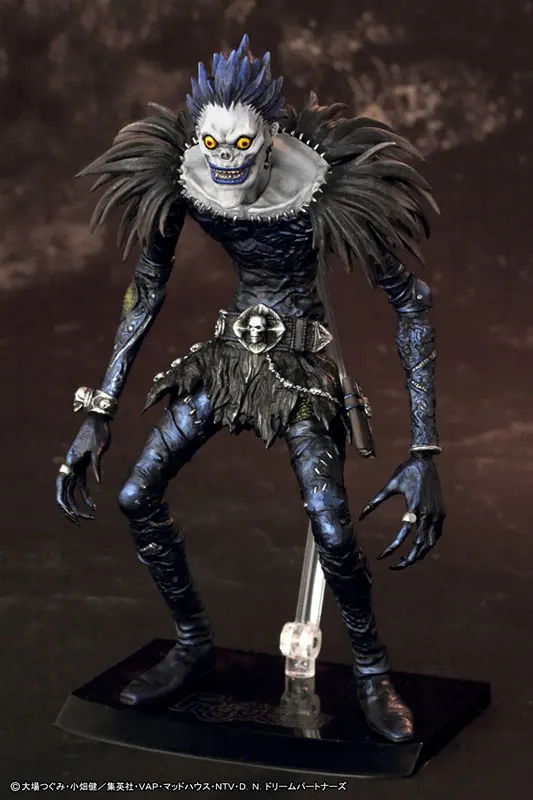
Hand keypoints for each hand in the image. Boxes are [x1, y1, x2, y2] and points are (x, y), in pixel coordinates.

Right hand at [56, 414, 110, 525]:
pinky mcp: (83, 466)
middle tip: (80, 522)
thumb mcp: (99, 448)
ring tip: (90, 517)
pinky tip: (94, 505)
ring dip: (79, 505)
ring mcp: (76, 467)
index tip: (70, 515)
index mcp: (71, 462)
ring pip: (73, 491)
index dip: (64, 503)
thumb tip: (98, 482)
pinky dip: (86, 496)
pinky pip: (82, 485)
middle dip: (72, 509)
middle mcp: (71, 466)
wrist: (99, 419)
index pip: (62, 487)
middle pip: (66, 493)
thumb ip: (97, 465)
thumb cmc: (99, 432)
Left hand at [359, 452, 444, 569]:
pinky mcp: (442, 512)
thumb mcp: (389, 485)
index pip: (403, 536)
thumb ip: (375, 502)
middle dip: (408, 559)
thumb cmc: (406, 471)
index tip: (382, 557)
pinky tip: (420, 547)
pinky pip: (437, 534)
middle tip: (395, 566)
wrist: (425, 461)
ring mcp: (437, 514)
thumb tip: (361, 516)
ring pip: (431, 543)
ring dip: (420, 554)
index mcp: (414, 508)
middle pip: (420, 545)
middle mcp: (428, 514)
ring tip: (408, 560)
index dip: (392, 549)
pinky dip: (429, 543)